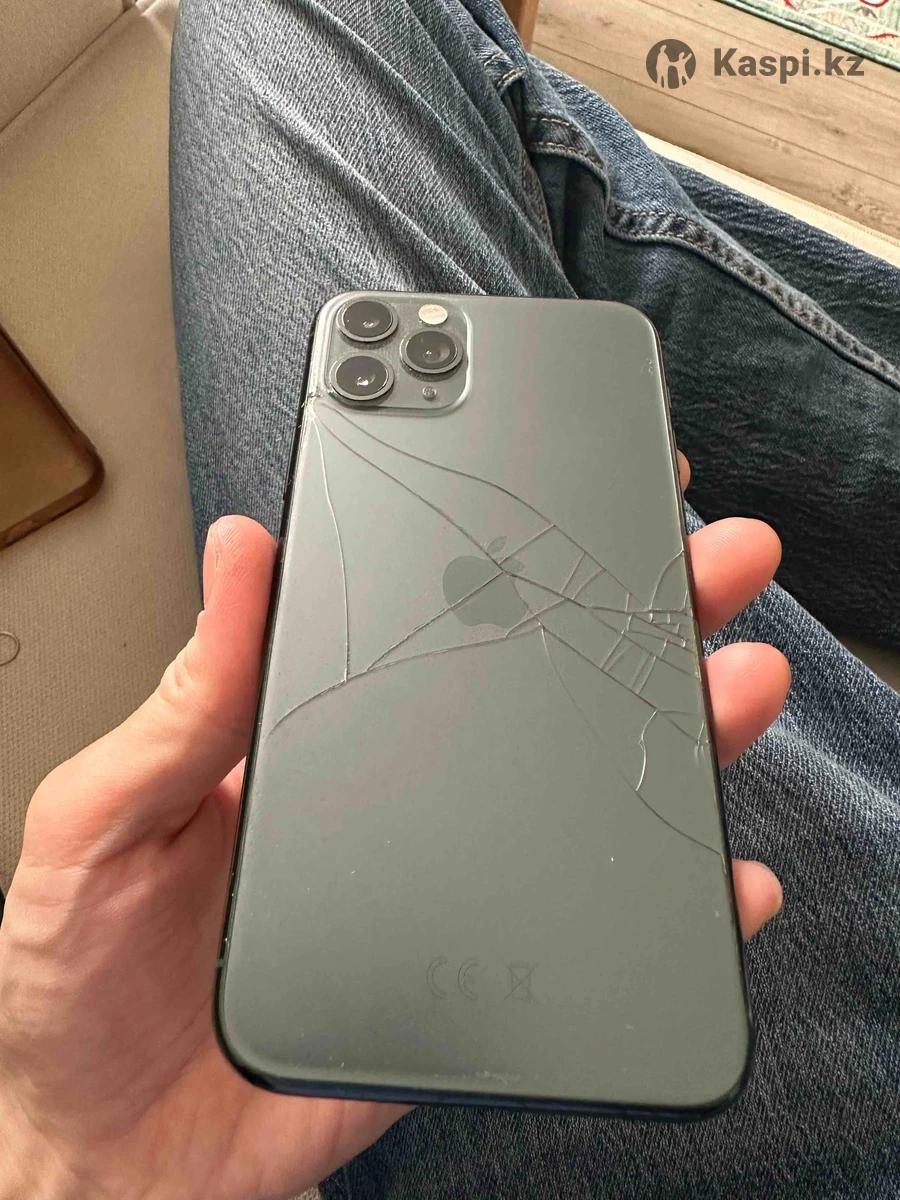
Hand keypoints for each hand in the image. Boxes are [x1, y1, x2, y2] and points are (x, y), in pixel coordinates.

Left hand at [0, 465, 788, 1199]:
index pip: (419, 616)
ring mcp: (447, 874)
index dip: (499, 547)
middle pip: (531, 687)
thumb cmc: (83, 982)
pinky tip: (718, 869)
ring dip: (672, 732)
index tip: (570, 482)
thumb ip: (183, 701)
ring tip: (732, 686)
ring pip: (581, 789)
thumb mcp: (102, 817)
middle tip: (701, 563)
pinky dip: (668, 896)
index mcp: (306, 732)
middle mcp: (396, 789)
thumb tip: (240, 554)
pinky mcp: (476, 966)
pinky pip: (588, 921)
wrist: (120, 1151)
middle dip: (628, 615)